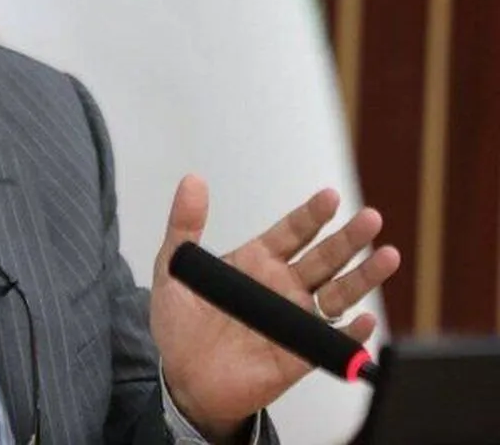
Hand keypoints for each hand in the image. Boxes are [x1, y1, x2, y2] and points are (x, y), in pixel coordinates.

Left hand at [150, 175, 400, 441]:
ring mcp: (294, 319)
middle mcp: (283, 287)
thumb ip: (184, 225)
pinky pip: (331, 342)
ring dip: (363, 277)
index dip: (312, 215)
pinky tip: (364, 320)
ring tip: (387, 256)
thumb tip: (191, 181)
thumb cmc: (179, 324)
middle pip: (325, 257)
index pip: (293, 232)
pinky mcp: (299, 354)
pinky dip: (351, 334)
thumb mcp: (174, 268)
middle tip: (370, 218)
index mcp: (257, 261)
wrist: (182, 378)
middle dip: (349, 238)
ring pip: (338, 294)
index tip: (330, 198)